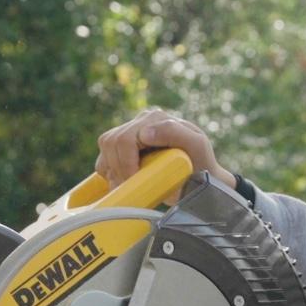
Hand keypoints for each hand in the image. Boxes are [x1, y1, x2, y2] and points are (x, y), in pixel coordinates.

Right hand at [94, 108, 234, 189]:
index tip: (135, 181)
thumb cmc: (202, 162)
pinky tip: (124, 184)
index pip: (125, 138)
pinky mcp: (123, 151)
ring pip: (104, 150)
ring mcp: (131, 135)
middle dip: (118, 169)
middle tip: (132, 187)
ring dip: (112, 173)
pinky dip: (109, 175)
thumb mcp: (196, 144)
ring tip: (130, 186)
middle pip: (110, 143)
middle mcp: (141, 123)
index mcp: (155, 119)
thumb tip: (144, 133)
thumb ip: (174, 132)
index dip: (126, 163)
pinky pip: (104, 160)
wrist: (201, 179)